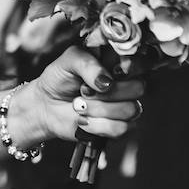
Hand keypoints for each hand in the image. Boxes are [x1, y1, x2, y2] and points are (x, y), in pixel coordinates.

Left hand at [20, 48, 143, 144]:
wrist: (45, 105)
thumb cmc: (59, 78)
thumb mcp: (68, 60)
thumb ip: (87, 62)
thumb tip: (107, 81)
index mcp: (117, 62)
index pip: (143, 61)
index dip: (133, 66)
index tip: (114, 70)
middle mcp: (125, 84)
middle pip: (139, 87)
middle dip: (108, 92)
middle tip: (83, 90)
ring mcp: (123, 106)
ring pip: (131, 109)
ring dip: (99, 109)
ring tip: (78, 105)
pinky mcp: (118, 127)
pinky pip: (122, 128)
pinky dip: (98, 125)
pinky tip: (83, 121)